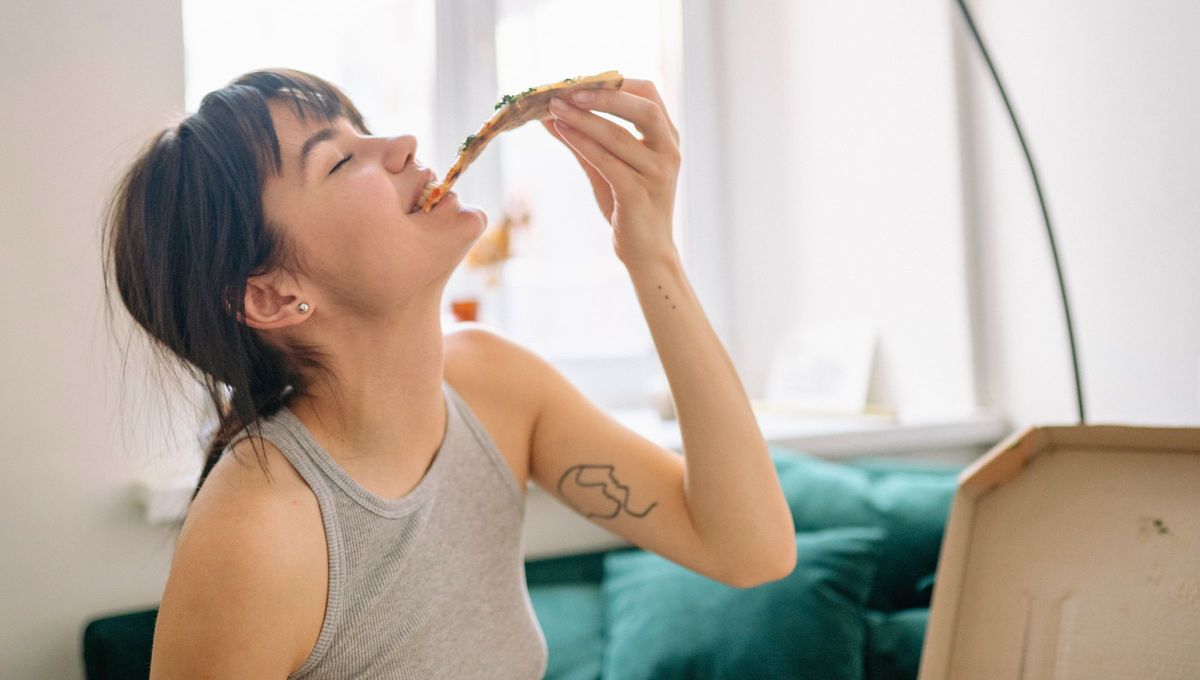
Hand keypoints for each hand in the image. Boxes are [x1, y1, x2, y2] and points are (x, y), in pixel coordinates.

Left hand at [538, 78, 681, 268]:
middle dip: (604, 96)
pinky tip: (562, 132)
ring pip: (618, 136)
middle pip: (642, 109)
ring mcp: (657, 174)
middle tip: (567, 90)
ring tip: (554, 110)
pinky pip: (607, 162)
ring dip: (583, 119)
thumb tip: (549, 115)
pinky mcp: (639, 195)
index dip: (616, 83)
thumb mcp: (607, 168)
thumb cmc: (629, 207)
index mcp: (667, 138)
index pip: (648, 95)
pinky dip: (583, 143)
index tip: (581, 79)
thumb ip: (584, 140)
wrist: (646, 253)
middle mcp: (669, 152)